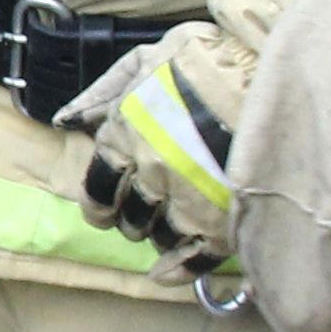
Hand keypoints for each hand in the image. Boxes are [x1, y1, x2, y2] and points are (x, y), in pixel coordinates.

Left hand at [67, 11, 260, 258]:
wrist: (266, 72)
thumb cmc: (204, 58)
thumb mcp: (144, 60)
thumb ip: (101, 94)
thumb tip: (64, 121)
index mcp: (122, 138)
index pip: (97, 190)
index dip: (100, 203)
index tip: (105, 208)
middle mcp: (148, 175)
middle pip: (130, 218)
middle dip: (134, 216)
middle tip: (148, 210)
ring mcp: (185, 201)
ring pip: (161, 237)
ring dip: (162, 234)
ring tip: (174, 223)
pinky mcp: (221, 222)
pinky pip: (194, 259)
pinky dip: (180, 269)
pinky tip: (172, 272)